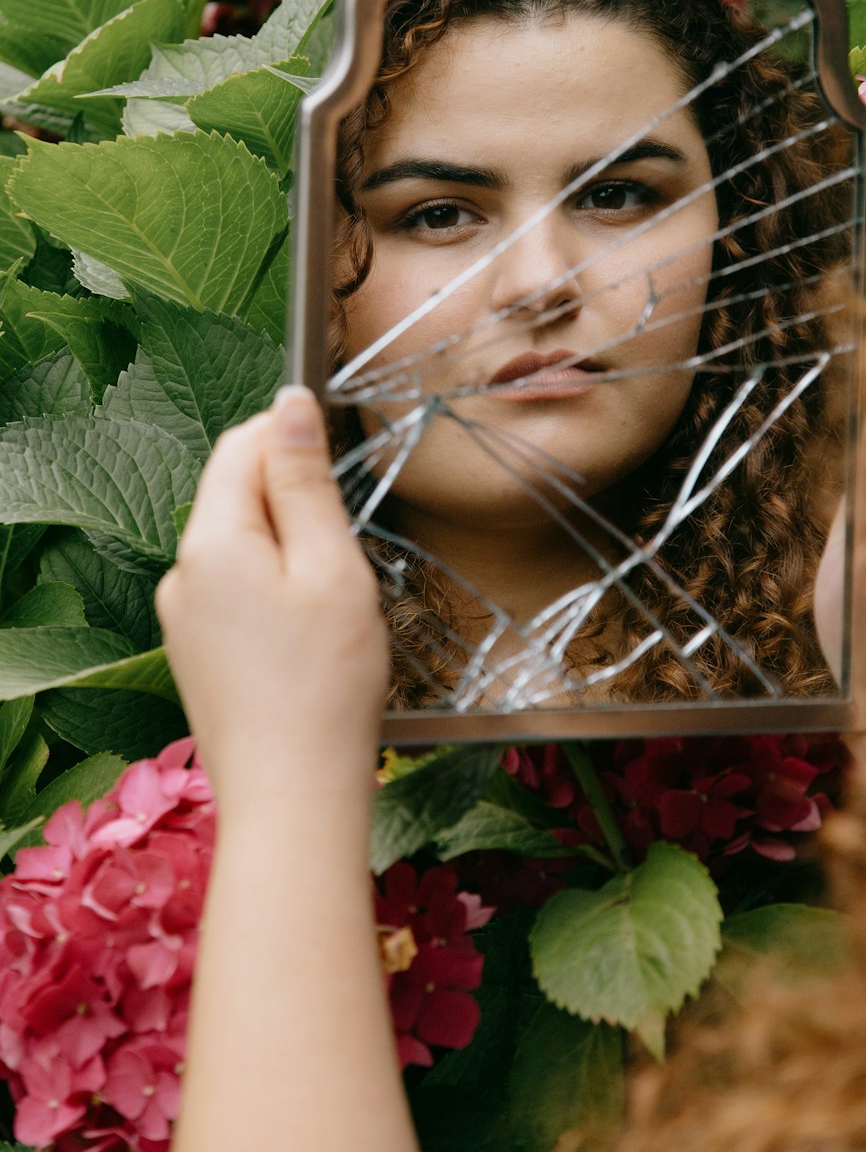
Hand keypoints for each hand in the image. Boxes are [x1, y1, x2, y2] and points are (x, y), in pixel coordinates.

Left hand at [155, 386, 387, 808]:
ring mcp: (182, 616)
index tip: (340, 458)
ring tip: (334, 599)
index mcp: (211, 540)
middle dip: (293, 497)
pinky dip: (274, 588)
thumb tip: (290, 406)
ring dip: (288, 546)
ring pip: (239, 544)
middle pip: (235, 493)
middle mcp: (182, 572)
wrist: (292, 797)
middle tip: (348, 547)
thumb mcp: (331, 566)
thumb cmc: (324, 684)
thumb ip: (305, 481)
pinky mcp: (196, 653)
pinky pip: (234, 590)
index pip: (241, 444)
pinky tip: (309, 632)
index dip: (292, 434)